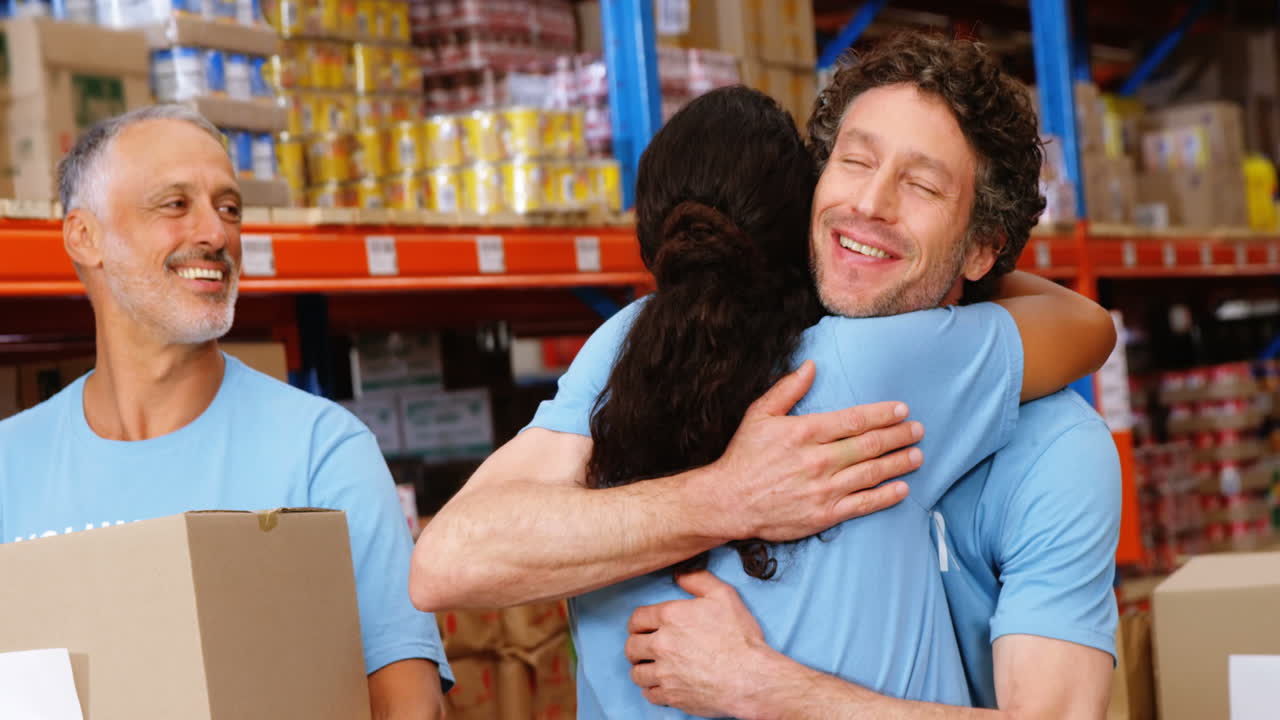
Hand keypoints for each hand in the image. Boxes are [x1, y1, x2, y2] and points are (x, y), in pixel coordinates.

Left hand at [626, 571, 777, 717]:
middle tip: (643, 649)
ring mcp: (665, 672)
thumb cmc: (740, 638)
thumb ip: (698, 580)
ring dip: (642, 669)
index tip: (641, 628)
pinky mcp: (672, 695)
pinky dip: (652, 690)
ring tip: (650, 668)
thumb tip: (679, 574)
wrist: (750, 678)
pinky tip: (661, 686)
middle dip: (636, 647)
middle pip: (631, 647)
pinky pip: (649, 694)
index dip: (637, 623)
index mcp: (670, 617)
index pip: (637, 619)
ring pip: (637, 673)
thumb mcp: (724, 596)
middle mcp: (662, 644)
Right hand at [705, 360, 921, 541]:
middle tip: (918, 430)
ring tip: (917, 455)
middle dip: (898, 436)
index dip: (882, 414)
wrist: (728, 501)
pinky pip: (863, 504)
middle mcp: (818, 460)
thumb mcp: (758, 415)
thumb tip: (811, 366)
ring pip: (871, 473)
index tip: (902, 410)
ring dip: (898, 463)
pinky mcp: (824, 514)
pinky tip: (903, 488)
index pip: (854, 420)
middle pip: (869, 445)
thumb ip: (787, 389)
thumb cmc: (743, 456)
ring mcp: (823, 489)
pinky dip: (886, 496)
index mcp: (804, 432)